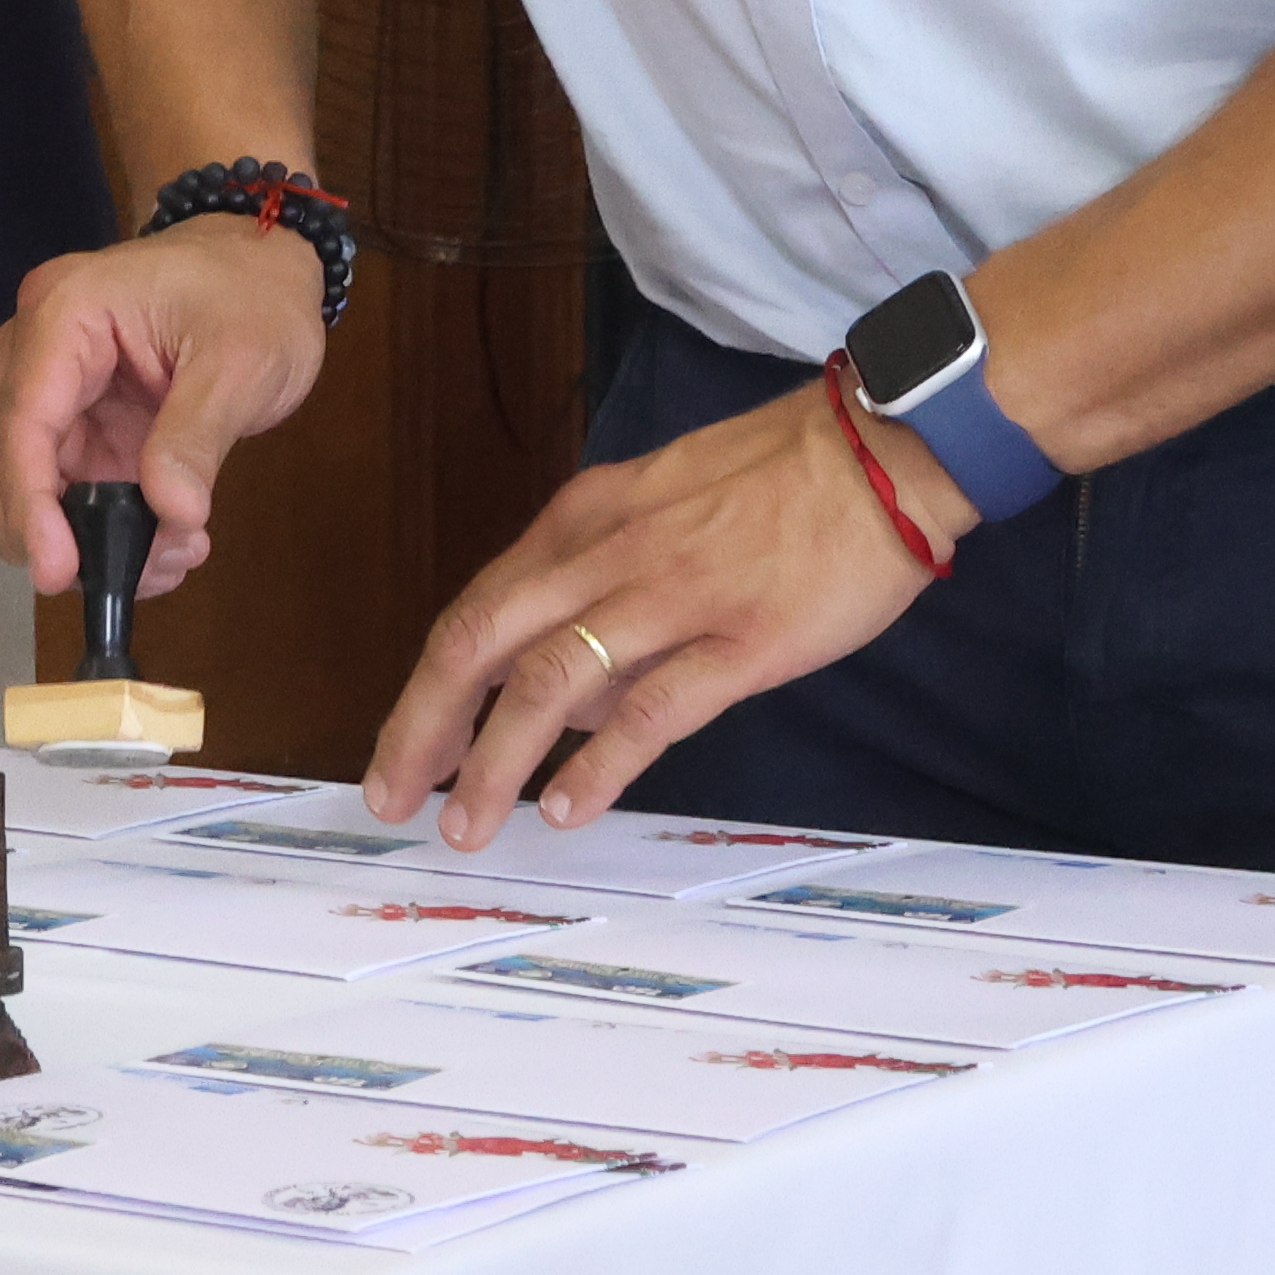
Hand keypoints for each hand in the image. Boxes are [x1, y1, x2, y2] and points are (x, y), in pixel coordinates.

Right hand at [0, 217, 335, 600]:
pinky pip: (56, 495)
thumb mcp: (244, 361)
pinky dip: (95, 532)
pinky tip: (166, 537)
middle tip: (128, 567)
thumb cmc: (254, 295)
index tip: (60, 573)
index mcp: (64, 315)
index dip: (29, 508)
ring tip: (167, 552)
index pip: (18, 425)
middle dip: (42, 533)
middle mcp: (33, 350)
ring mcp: (46, 389)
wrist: (263, 267)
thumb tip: (171, 515)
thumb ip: (197, 437)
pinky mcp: (70, 423)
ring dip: (74, 541)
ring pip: (12, 491)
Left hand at [370, 386, 960, 845]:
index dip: (428, 688)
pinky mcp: (739, 641)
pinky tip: (567, 809)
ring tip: (467, 825)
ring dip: (494, 762)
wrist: (881, 449)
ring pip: (547, 683)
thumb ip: (602, 585)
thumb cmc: (778, 477)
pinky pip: (650, 711)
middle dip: (424, 728)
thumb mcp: (659, 506)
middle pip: (480, 644)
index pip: (476, 609)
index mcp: (584, 521)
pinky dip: (597, 766)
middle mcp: (608, 555)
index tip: (401, 748)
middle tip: (392, 798)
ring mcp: (672, 598)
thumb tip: (565, 690)